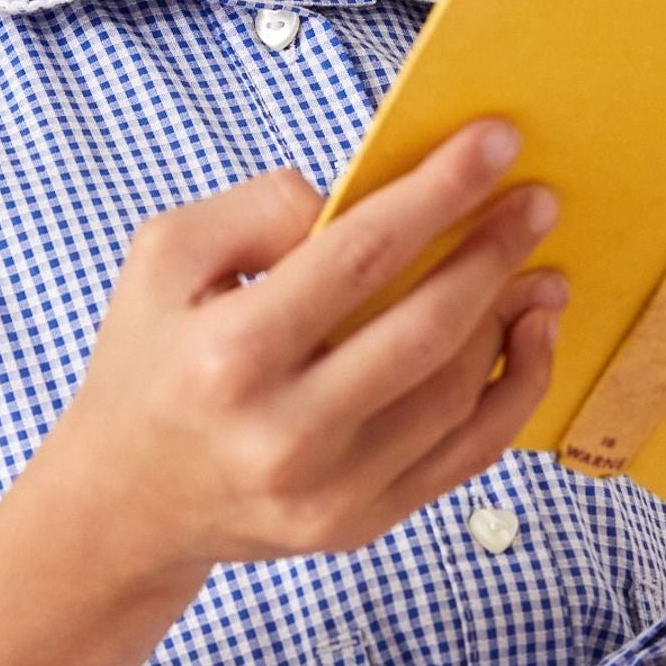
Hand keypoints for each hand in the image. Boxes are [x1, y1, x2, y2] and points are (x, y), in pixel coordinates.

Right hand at [45, 116, 568, 576]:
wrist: (125, 503)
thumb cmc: (150, 361)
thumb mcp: (163, 258)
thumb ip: (259, 209)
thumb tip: (363, 197)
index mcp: (230, 353)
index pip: (360, 256)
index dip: (438, 192)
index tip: (496, 141)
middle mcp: (284, 432)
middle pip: (425, 329)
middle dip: (494, 253)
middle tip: (539, 201)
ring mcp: (330, 491)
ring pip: (456, 392)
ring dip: (513, 318)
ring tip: (540, 265)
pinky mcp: (362, 524)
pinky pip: (466, 454)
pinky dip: (516, 390)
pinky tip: (530, 335)